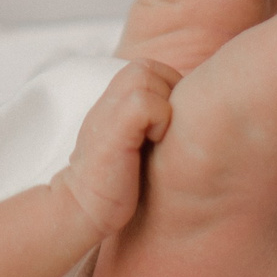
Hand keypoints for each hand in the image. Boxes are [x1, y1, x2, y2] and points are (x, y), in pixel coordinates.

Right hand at [55, 60, 179, 235]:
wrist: (80, 208)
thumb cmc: (115, 182)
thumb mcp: (132, 141)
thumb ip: (150, 120)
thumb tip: (196, 114)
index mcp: (114, 99)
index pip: (152, 69)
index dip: (169, 91)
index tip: (167, 125)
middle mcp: (108, 99)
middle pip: (151, 68)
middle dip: (168, 94)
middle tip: (165, 130)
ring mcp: (108, 111)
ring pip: (147, 76)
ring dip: (163, 105)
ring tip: (158, 136)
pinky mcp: (114, 130)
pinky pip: (146, 103)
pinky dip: (158, 120)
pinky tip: (152, 144)